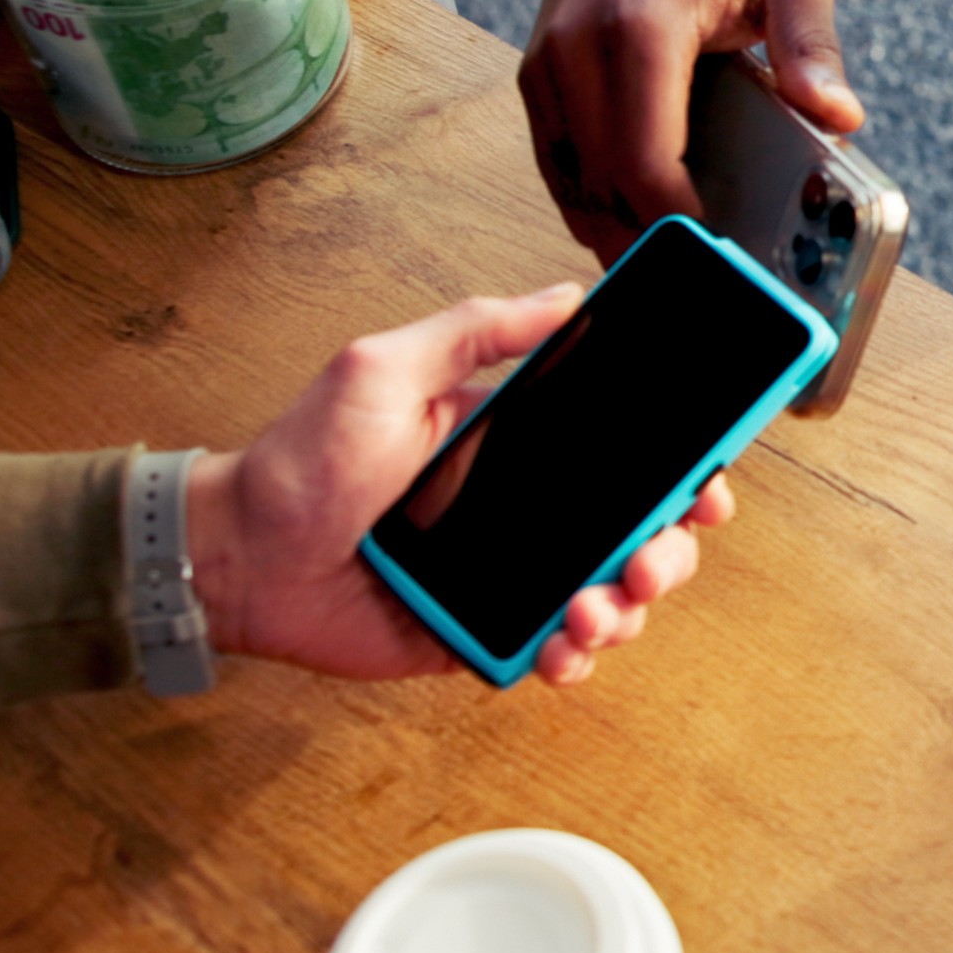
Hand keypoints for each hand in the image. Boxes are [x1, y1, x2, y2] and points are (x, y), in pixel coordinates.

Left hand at [189, 288, 735, 686]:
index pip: (627, 452)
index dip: (684, 468)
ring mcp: (512, 576)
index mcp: (522, 444)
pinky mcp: (484, 634)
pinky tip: (561, 646)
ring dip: (626, 606)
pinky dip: (576, 656)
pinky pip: (557, 653)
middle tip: (647, 556)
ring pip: (614, 597)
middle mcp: (530, 511)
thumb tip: (565, 295)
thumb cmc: (301, 458)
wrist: (244, 555)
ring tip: (591, 607)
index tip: (709, 482)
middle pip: (642, 532)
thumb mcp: (385, 369)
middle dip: (668, 550)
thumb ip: (474, 332)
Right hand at [521, 0, 864, 261]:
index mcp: (639, 27)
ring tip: (672, 267)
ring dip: (613, 230)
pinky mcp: (534, 74)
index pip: (644, 160)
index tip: (717, 262)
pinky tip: (633, 225)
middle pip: (601, 184)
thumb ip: (813, 45)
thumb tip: (840, 117)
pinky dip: (588, 199)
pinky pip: (555, 160)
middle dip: (649, 242)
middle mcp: (576, 47)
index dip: (675, 223)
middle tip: (701, 286)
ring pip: (569, 182)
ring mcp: (545, 62)